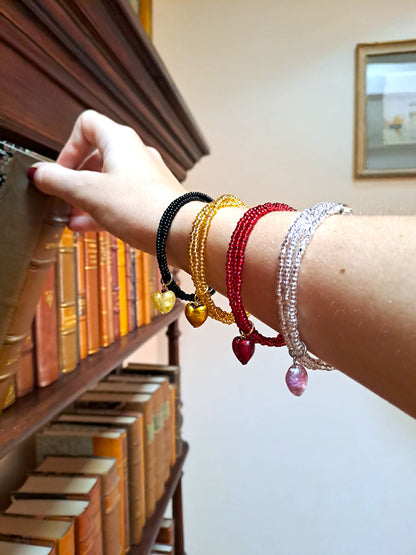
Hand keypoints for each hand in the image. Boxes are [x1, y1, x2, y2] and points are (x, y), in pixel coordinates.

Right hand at [32, 110, 185, 251]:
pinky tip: (88, 229)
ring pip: (108, 182)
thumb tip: (39, 174)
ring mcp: (147, 177)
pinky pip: (122, 200)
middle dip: (75, 180)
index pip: (86, 125)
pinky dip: (103, 211)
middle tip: (63, 198)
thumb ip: (58, 182)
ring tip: (71, 219)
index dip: (68, 147)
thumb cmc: (141, 207)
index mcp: (120, 141)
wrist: (181, 233)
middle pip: (96, 157)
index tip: (61, 172)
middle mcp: (136, 154)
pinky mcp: (154, 199)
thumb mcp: (88, 193)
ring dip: (87, 199)